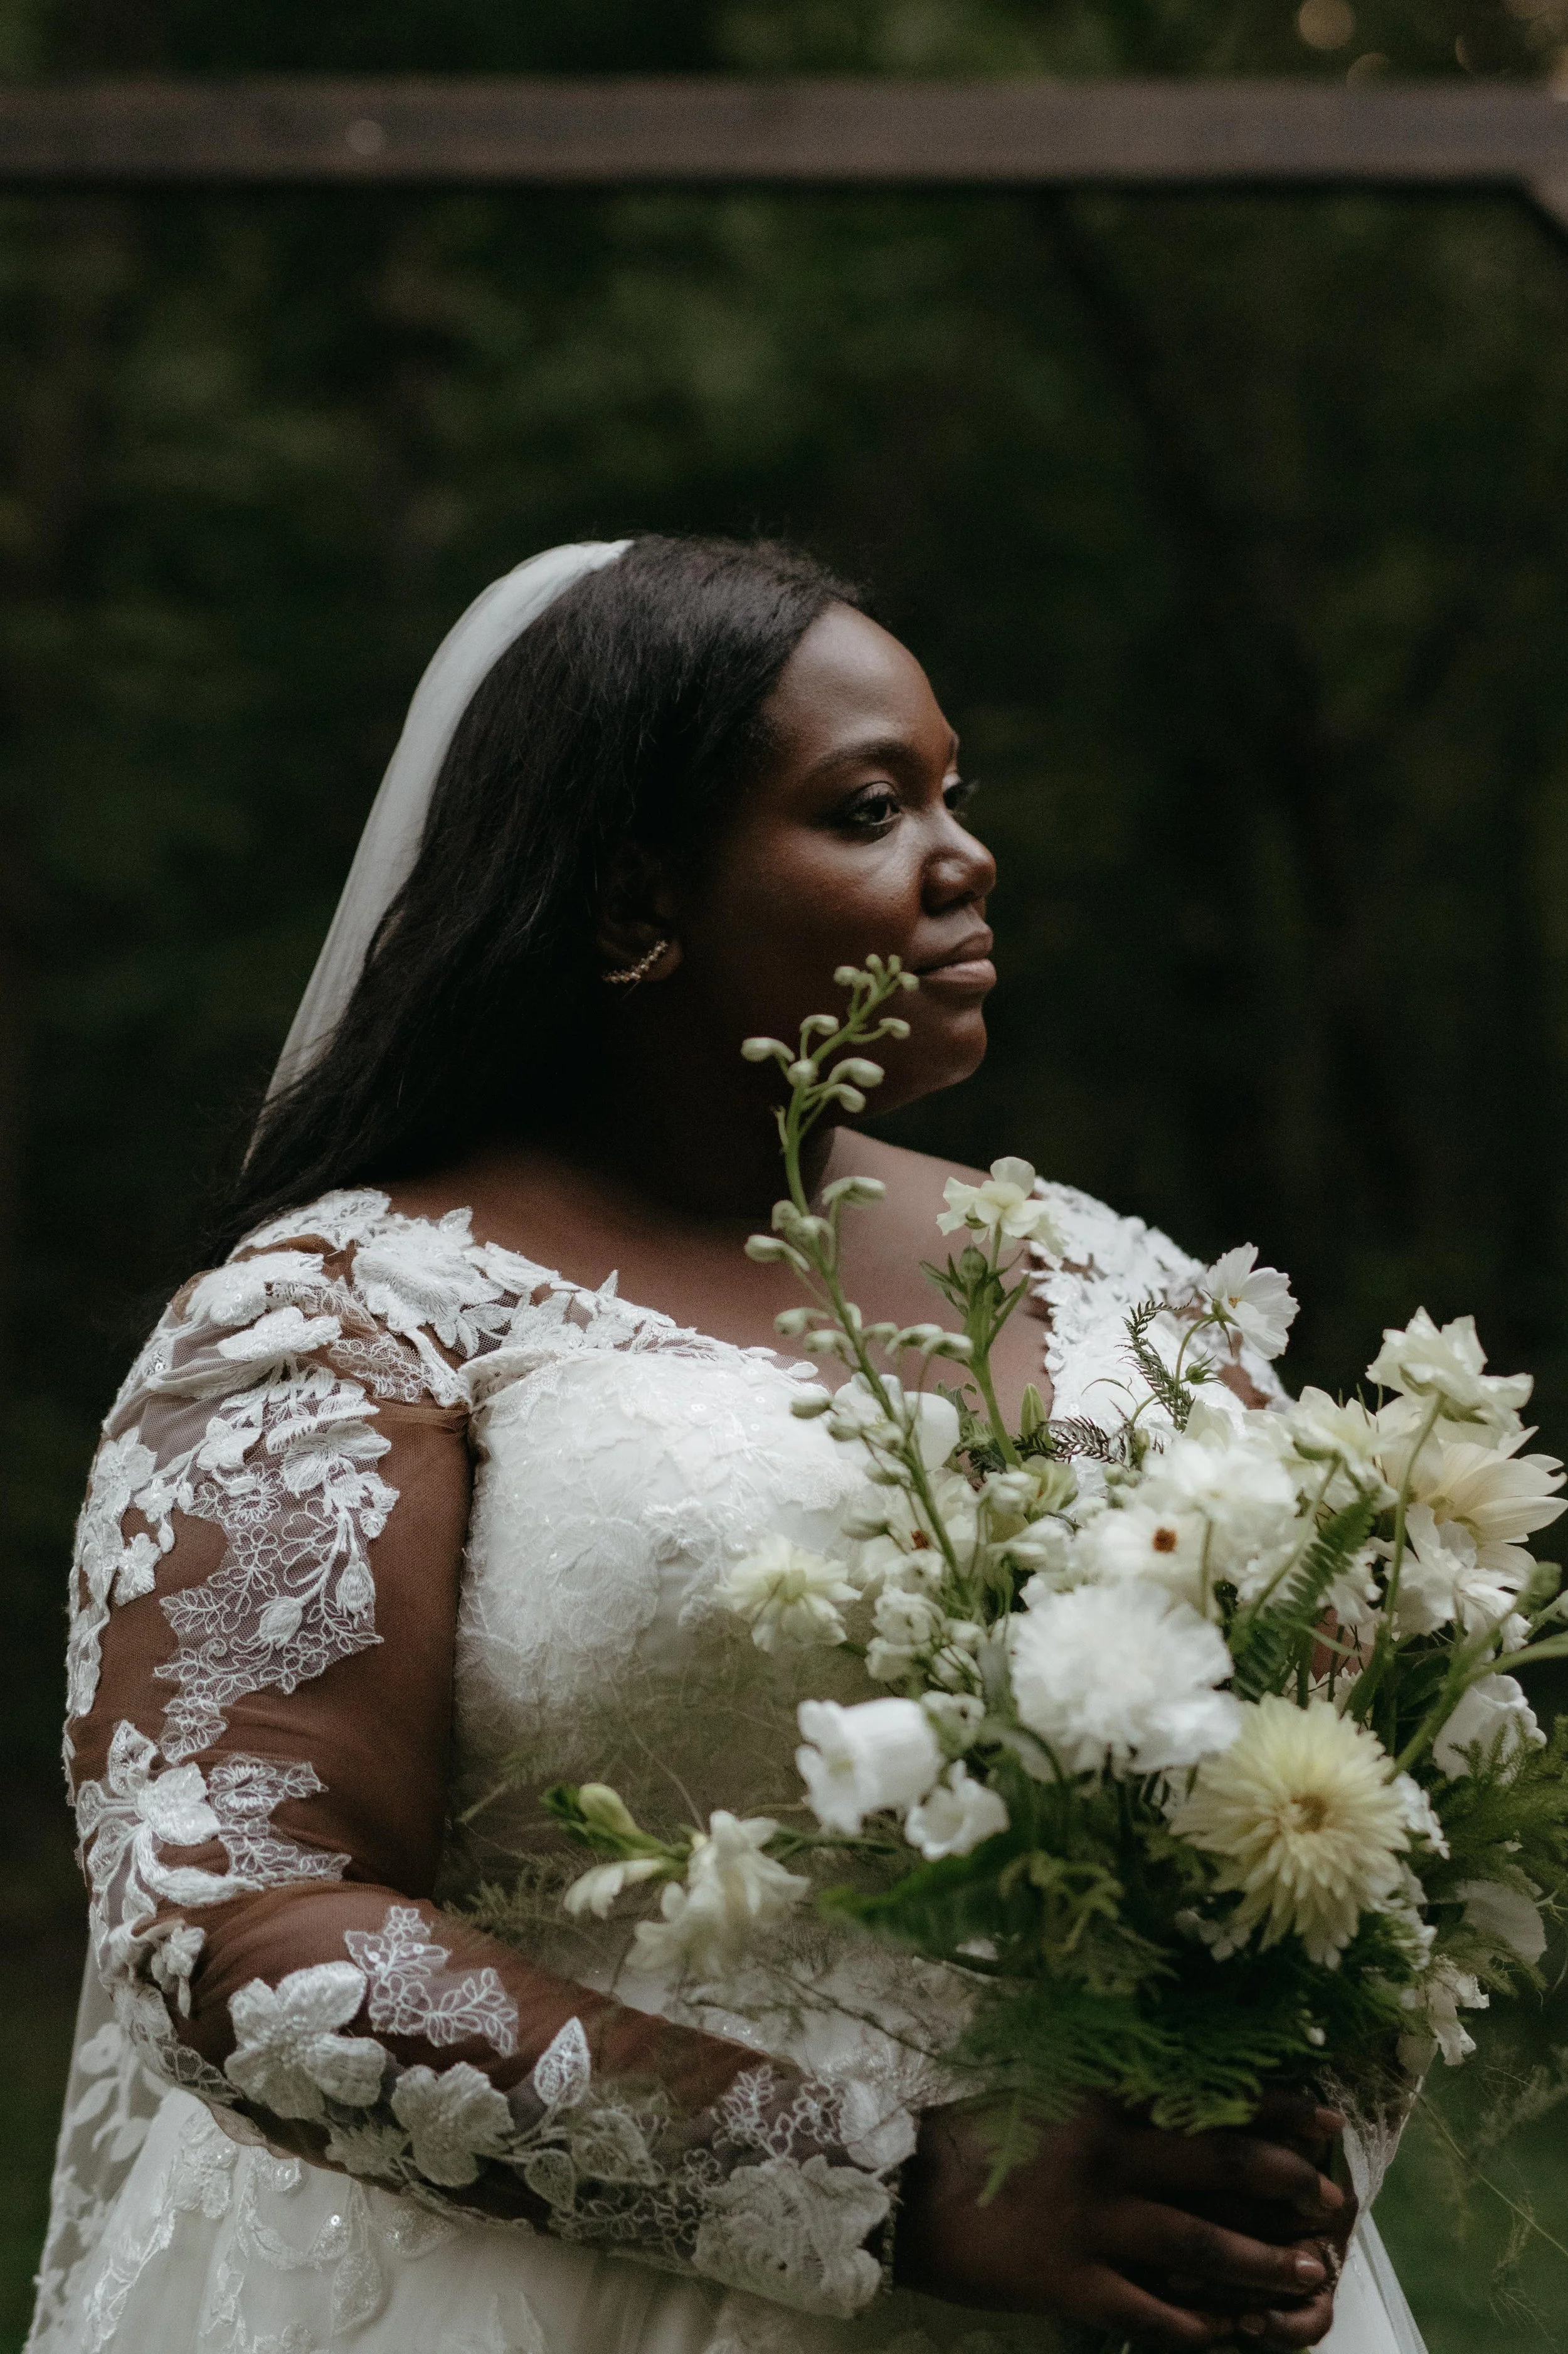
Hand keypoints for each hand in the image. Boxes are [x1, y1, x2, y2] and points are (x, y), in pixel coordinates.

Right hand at [893, 2094, 1353, 2349]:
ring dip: (1262, 2261)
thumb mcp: (1052, 2093)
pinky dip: (1196, 2326)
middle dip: (1287, 2185)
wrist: (908, 2190)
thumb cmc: (983, 2134)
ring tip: (1310, 2273)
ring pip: (1200, 2243)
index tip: (1327, 2120)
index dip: (1276, 2110)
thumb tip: (1187, 2092)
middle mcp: (1107, 2154)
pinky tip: (1229, 2333)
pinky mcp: (1070, 2282)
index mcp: (1104, 2098)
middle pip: (1219, 2164)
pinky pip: (1150, 2311)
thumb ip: (1115, 2094)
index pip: (1209, 2097)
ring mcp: (1091, 2221)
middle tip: (1333, 2204)